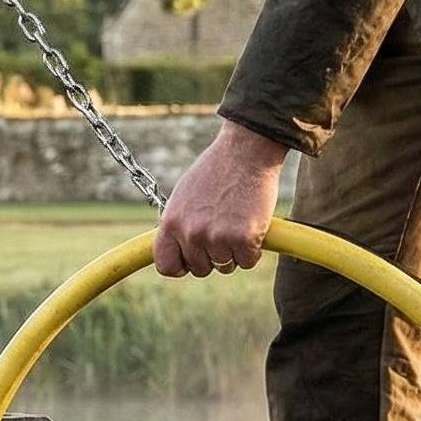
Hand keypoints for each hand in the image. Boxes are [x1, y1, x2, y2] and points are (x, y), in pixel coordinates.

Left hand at [155, 121, 288, 278]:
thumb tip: (177, 250)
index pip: (166, 265)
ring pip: (225, 266)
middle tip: (223, 229)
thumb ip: (179, 225)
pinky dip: (253, 249)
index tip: (190, 260)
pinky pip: (247, 261)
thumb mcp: (184, 196)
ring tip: (237, 222)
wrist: (246, 151)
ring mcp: (217, 238)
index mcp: (171, 223)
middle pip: (200, 268)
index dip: (181, 265)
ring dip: (234, 252)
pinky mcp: (244, 239)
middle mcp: (191, 233)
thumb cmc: (216, 170)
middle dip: (212, 255)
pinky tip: (252, 225)